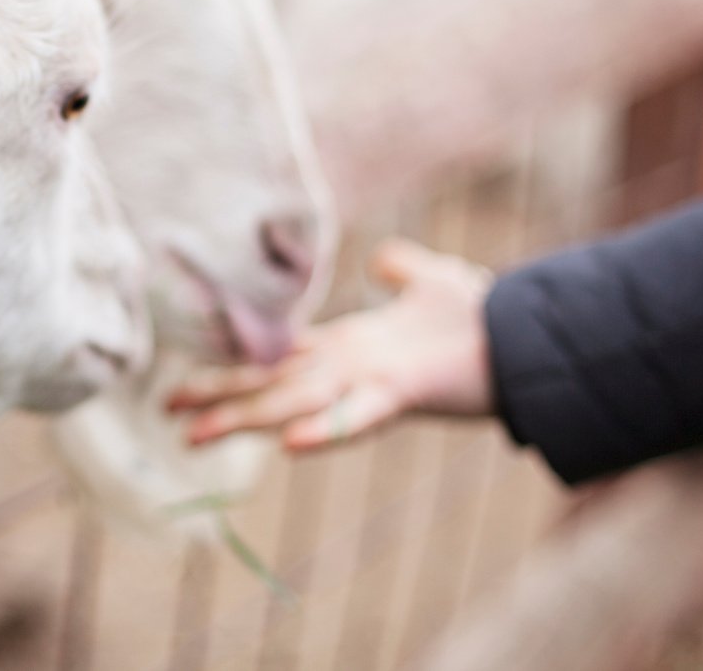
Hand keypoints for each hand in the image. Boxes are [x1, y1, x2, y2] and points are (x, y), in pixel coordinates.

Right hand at [167, 238, 494, 450]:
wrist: (534, 341)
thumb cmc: (484, 316)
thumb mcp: (433, 282)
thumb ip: (404, 270)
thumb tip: (383, 258)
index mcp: (347, 346)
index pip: (277, 359)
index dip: (233, 370)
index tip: (186, 379)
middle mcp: (348, 368)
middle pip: (270, 387)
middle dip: (219, 402)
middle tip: (168, 416)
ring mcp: (368, 382)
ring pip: (293, 404)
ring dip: (243, 420)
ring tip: (195, 436)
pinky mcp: (401, 391)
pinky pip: (356, 416)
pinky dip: (323, 431)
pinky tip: (287, 444)